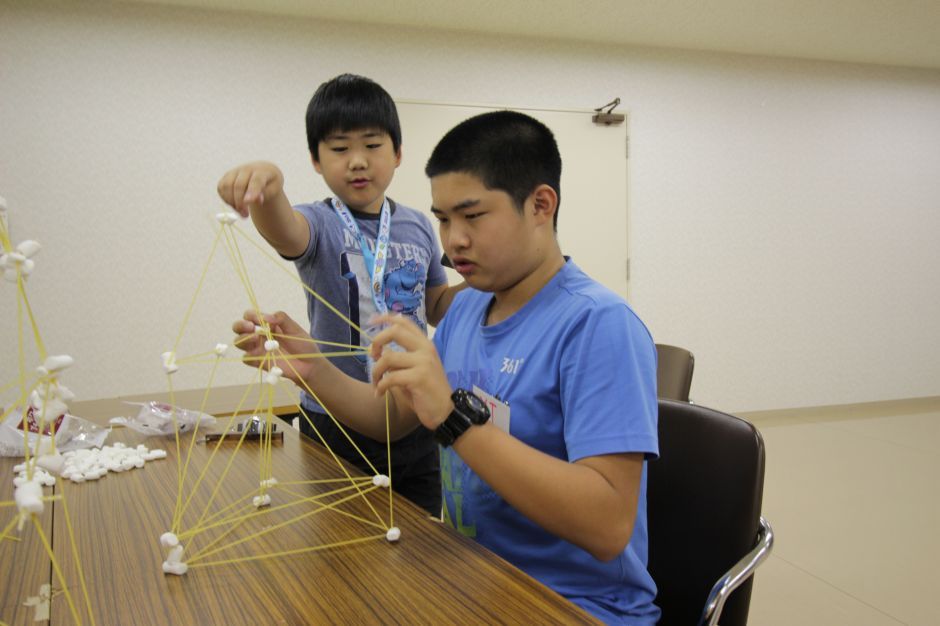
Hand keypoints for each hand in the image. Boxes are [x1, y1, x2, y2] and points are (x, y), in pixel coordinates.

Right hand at [217, 162, 284, 217]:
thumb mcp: (273, 190)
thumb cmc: (269, 184)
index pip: (256, 180)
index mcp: (262, 172)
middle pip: (238, 185)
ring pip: (226, 186)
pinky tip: (236, 205)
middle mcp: (247, 169)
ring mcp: (235, 171)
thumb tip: (254, 200)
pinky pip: (221, 188)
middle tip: (245, 215)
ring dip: (232, 202)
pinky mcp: (226, 176)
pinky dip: (226, 199)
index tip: (248, 202)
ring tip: (242, 211)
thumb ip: (264, 195)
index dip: (252, 191)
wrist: (262, 173)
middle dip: (240, 203)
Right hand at [232, 310, 317, 384]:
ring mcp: (258, 349)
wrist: (309, 364)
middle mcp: (259, 336)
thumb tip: (266, 317)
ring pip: (239, 342)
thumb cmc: (303, 344)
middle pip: (239, 328)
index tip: (260, 319)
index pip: (251, 316)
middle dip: (240, 325)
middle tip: (250, 327)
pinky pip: (246, 358)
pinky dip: (249, 355)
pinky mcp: (259, 362)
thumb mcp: (295, 328)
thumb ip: (282, 319)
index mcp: (267, 325)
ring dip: (243, 339)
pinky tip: (258, 354)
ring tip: (255, 338)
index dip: (251, 315)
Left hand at [368, 314, 453, 430]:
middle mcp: (425, 349)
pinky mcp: (419, 377)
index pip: (405, 322)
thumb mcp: (415, 370)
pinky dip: (380, 386)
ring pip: (387, 358)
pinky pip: (390, 377)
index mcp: (425, 344)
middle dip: (376, 342)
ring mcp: (423, 362)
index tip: (371, 321)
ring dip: (376, 372)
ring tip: (376, 383)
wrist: (445, 412)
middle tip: (372, 356)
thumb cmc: (427, 392)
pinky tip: (380, 393)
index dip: (386, 318)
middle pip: (394, 332)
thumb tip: (379, 351)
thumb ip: (400, 358)